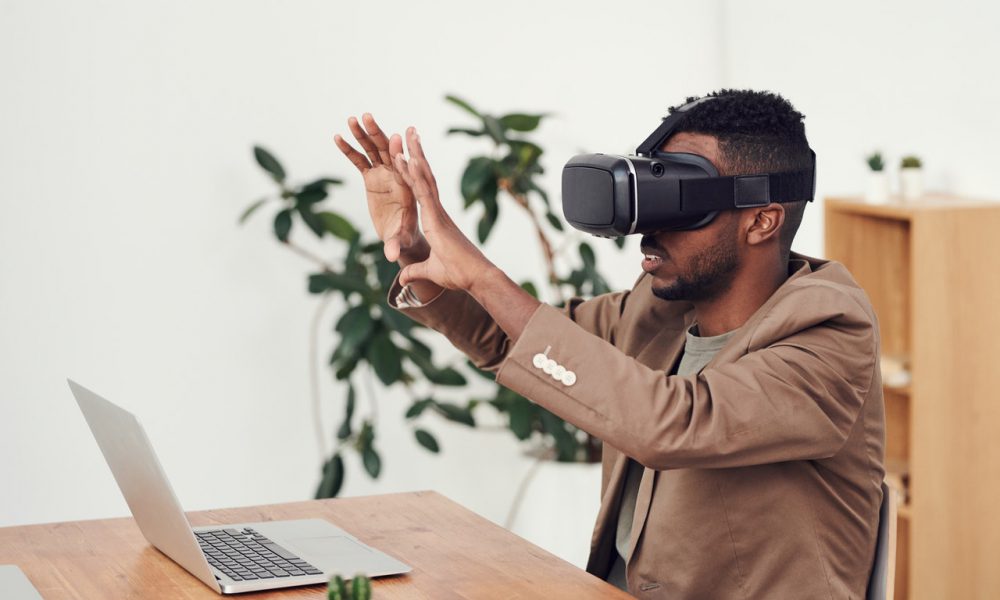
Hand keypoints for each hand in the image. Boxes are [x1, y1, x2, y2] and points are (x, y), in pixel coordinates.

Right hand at [334, 113, 426, 263]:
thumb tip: (391, 256)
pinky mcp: (372, 177)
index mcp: (409, 187)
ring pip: (373, 150)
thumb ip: (396, 244)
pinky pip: (359, 160)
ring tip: (352, 118)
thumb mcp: (401, 240)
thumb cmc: (406, 237)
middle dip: (378, 134)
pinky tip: (337, 136)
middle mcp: (397, 176)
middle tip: (369, 117)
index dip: (400, 154)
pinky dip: (349, 149)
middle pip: (388, 151)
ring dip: (363, 134)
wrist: (402, 235)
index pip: (406, 168)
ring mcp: (384, 174)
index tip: (396, 139)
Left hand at [391, 127, 493, 290]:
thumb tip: (404, 279)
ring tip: (407, 135)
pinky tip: (409, 159)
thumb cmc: (459, 275)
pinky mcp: (437, 218)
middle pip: (424, 176)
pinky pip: (424, 193)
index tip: (408, 155)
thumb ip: (416, 272)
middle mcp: (437, 211)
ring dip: (415, 155)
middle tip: (410, 133)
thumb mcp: (430, 272)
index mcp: (435, 220)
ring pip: (424, 178)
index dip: (415, 172)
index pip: (422, 191)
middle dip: (416, 153)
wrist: (475, 277)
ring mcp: (437, 212)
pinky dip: (416, 175)